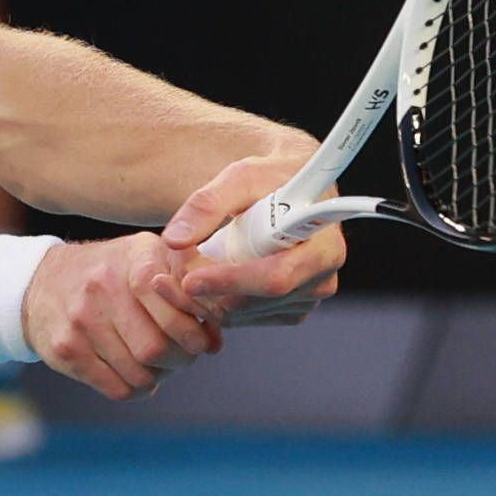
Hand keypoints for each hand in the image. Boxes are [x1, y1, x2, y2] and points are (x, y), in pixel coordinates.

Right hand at [23, 233, 219, 399]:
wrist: (41, 282)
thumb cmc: (112, 273)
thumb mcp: (150, 259)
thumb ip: (190, 291)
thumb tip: (214, 343)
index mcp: (134, 258)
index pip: (176, 301)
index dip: (194, 329)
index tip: (199, 337)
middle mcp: (103, 286)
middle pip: (157, 348)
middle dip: (179, 360)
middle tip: (179, 355)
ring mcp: (80, 321)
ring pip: (140, 374)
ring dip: (158, 377)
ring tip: (155, 363)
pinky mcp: (65, 350)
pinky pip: (117, 389)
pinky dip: (136, 390)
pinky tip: (134, 374)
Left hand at [165, 153, 347, 324]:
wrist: (294, 188)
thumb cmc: (272, 178)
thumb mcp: (241, 177)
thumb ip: (207, 204)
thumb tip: (175, 238)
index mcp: (322, 246)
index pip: (273, 279)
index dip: (228, 282)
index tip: (188, 279)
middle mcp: (320, 279)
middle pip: (250, 303)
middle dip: (203, 289)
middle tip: (173, 266)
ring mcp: (305, 299)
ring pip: (238, 315)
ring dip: (202, 295)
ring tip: (188, 261)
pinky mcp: (289, 310)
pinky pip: (241, 318)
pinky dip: (214, 300)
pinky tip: (207, 274)